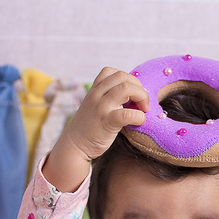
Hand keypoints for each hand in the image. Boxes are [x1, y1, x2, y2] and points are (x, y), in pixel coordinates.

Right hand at [42, 67, 148, 192]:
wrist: (74, 146)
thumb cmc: (89, 128)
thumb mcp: (95, 106)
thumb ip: (109, 98)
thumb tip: (134, 97)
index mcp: (94, 90)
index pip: (113, 72)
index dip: (128, 80)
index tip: (134, 94)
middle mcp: (96, 95)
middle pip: (123, 77)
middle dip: (138, 87)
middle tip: (143, 102)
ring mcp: (101, 107)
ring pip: (126, 89)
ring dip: (141, 96)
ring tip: (144, 108)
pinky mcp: (106, 122)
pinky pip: (127, 114)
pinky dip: (139, 116)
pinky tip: (139, 121)